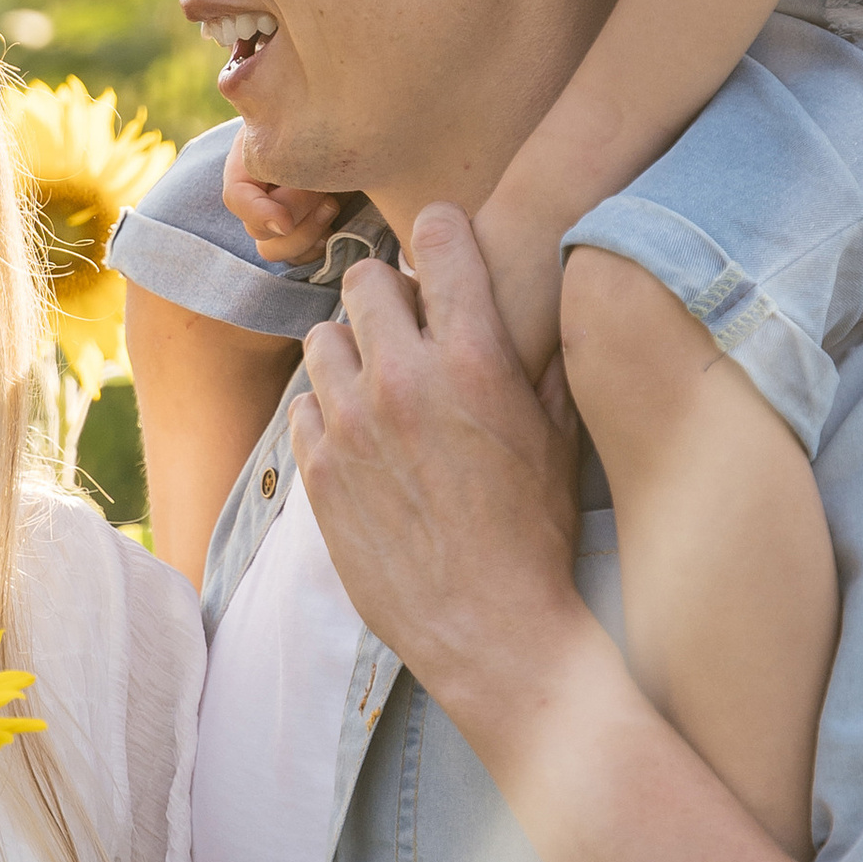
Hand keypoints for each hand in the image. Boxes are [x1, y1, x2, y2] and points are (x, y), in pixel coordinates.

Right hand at [220, 137, 350, 268]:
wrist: (361, 130)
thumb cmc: (331, 120)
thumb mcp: (305, 126)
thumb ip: (284, 144)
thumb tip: (251, 138)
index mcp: (249, 163)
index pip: (236, 198)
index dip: (258, 213)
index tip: (286, 222)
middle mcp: (259, 194)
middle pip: (257, 229)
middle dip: (296, 210)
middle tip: (325, 187)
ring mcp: (280, 217)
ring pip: (274, 249)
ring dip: (307, 231)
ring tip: (332, 204)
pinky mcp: (304, 233)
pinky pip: (300, 257)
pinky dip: (317, 247)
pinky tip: (336, 224)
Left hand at [293, 204, 591, 745]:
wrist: (491, 629)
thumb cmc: (537, 535)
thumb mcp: (559, 437)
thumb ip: (542, 358)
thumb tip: (545, 296)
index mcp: (474, 358)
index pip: (440, 238)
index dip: (444, 232)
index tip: (445, 244)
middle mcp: (405, 379)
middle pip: (366, 280)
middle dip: (388, 294)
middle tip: (409, 325)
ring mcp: (353, 424)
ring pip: (324, 338)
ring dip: (352, 352)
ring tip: (381, 385)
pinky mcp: (319, 469)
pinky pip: (303, 405)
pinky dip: (327, 411)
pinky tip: (361, 438)